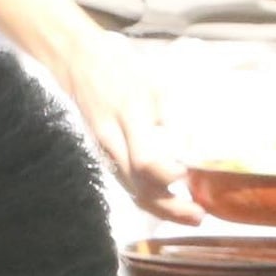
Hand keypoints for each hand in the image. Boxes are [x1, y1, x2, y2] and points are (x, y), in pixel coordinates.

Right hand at [60, 28, 192, 220]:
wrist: (77, 60)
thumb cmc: (119, 66)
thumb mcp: (154, 83)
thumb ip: (174, 116)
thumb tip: (196, 147)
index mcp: (129, 115)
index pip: (146, 160)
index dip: (169, 175)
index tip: (189, 175)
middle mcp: (113, 139)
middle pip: (139, 186)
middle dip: (170, 207)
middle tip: (199, 215)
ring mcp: (105, 150)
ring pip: (132, 191)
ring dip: (161, 209)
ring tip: (189, 215)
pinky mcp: (103, 154)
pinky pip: (126, 183)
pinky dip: (147, 198)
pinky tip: (166, 202)